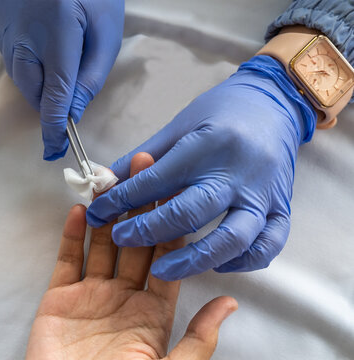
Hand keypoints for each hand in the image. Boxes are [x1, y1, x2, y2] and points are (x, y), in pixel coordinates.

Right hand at [0, 0, 123, 159]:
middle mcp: (24, 37)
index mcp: (58, 36)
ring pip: (21, 79)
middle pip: (33, 92)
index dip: (55, 128)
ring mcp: (5, 32)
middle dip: (51, 102)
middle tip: (70, 86)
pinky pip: (14, 60)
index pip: (54, 96)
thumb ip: (92, 74)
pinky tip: (43, 43)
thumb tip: (74, 111)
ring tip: (60, 57)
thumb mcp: (106, 29)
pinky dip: (30, 64)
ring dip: (41, 83)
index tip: (55, 150)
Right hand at [26, 152, 237, 359]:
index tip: (176, 190)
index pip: (165, 258)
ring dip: (108, 214)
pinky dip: (71, 235)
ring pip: (101, 245)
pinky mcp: (60, 299)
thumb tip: (230, 302)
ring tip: (113, 180)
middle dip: (140, 207)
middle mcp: (123, 296)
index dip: (170, 224)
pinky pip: (67, 261)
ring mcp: (91, 295)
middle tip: (144, 169)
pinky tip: (79, 211)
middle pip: (134, 243)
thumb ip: (198, 338)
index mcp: (153, 311)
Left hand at [86, 55, 316, 279]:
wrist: (274, 102)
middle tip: (120, 239)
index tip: (98, 213)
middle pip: (189, 212)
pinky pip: (268, 245)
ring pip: (232, 238)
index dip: (121, 199)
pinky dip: (243, 261)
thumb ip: (145, 156)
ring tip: (162, 271)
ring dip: (194, 260)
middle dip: (149, 231)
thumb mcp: (179, 125)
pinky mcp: (282, 207)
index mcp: (207, 145)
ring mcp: (263, 193)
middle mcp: (236, 173)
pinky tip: (217, 264)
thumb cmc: (222, 110)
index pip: (156, 181)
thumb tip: (107, 179)